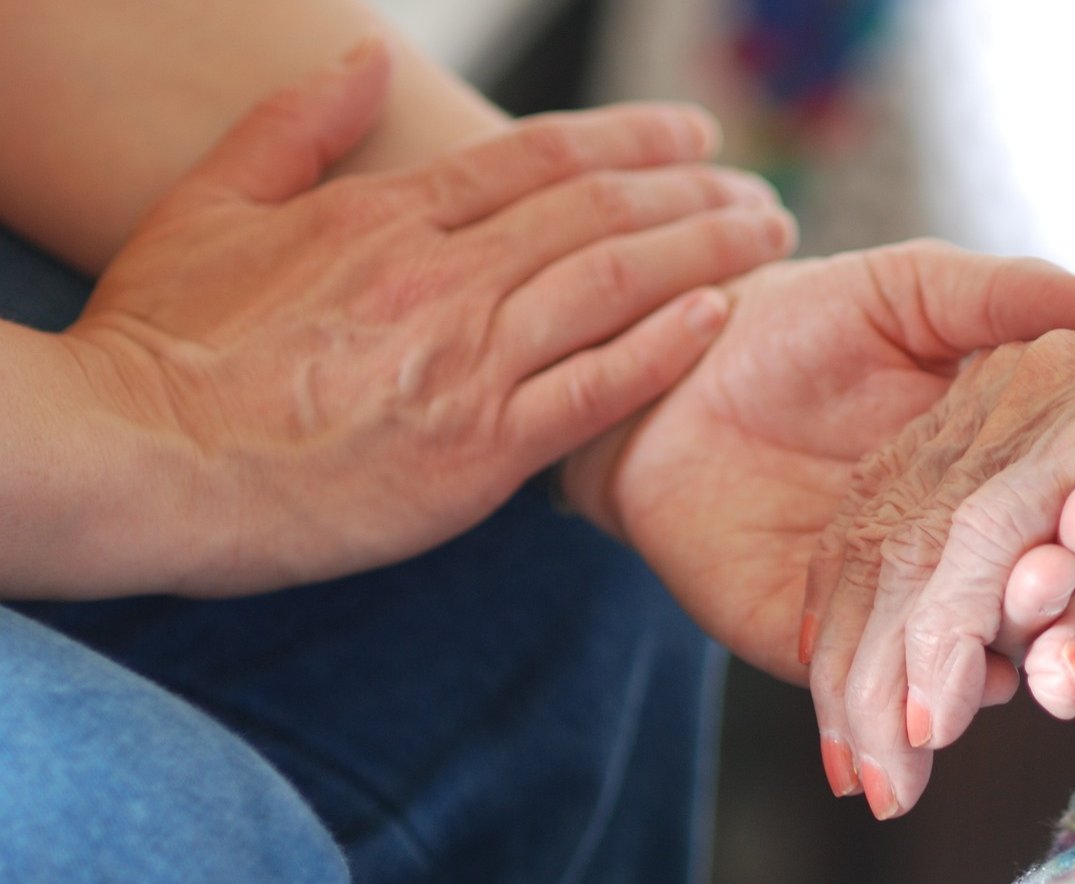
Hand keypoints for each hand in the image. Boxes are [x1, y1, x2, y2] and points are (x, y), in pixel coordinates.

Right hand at [13, 41, 793, 597]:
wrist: (134, 462)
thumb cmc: (161, 343)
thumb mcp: (209, 204)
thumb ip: (297, 127)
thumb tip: (369, 59)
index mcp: (387, 217)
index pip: (542, 155)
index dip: (634, 137)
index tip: (695, 136)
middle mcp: (442, 277)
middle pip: (601, 210)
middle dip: (695, 190)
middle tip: (758, 188)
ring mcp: (466, 363)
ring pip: (616, 284)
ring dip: (706, 250)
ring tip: (768, 234)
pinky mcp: (476, 452)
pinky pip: (596, 391)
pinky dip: (665, 349)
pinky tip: (720, 318)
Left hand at [559, 240, 1074, 681]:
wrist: (661, 370)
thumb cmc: (793, 317)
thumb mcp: (911, 289)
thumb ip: (1000, 296)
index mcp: (976, 473)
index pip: (1053, 514)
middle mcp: (937, 549)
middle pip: (1019, 595)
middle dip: (1066, 594)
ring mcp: (874, 602)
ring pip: (955, 653)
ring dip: (1003, 659)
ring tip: (1049, 650)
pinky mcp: (797, 636)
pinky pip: (865, 681)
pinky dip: (918, 695)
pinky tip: (975, 686)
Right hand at [807, 335, 1074, 816]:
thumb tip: (1052, 684)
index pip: (987, 526)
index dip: (942, 637)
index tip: (927, 729)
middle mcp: (1041, 378)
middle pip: (918, 529)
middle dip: (884, 668)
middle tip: (878, 776)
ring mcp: (994, 381)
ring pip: (883, 518)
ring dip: (854, 644)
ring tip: (852, 749)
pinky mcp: (966, 399)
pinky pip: (882, 496)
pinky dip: (851, 590)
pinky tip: (837, 664)